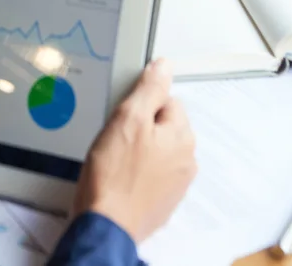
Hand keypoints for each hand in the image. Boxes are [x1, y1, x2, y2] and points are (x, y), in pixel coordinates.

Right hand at [74, 59, 195, 244]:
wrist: (105, 226)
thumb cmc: (114, 176)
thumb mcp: (127, 118)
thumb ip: (149, 88)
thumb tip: (164, 66)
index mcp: (182, 136)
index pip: (165, 99)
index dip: (138, 104)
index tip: (122, 116)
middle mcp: (186, 161)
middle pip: (161, 124)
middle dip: (139, 127)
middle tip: (115, 139)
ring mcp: (175, 184)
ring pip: (155, 149)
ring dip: (138, 150)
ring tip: (115, 159)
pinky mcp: (162, 202)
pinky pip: (150, 173)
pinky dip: (137, 172)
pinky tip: (119, 177)